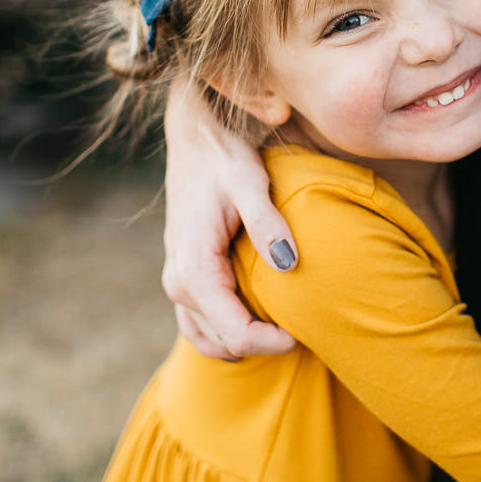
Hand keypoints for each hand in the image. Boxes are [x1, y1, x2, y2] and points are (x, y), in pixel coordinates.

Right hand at [161, 78, 297, 358]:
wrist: (194, 138)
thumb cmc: (223, 157)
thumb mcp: (250, 183)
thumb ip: (267, 224)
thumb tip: (289, 264)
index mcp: (195, 268)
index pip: (235, 332)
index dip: (271, 342)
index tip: (303, 332)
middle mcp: (179, 283)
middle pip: (224, 341)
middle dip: (264, 343)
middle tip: (304, 326)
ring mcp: (176, 282)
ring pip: (209, 338)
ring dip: (245, 341)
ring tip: (283, 326)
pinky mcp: (183, 276)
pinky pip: (200, 323)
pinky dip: (227, 332)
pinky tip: (257, 320)